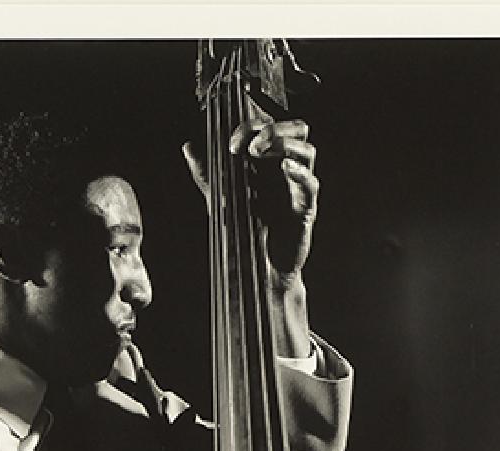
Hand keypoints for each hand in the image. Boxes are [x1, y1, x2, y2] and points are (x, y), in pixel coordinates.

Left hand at [183, 118, 316, 356]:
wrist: (256, 271)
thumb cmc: (243, 234)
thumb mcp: (219, 198)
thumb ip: (206, 172)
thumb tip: (188, 146)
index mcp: (268, 163)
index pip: (268, 129)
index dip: (251, 128)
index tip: (230, 144)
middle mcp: (285, 171)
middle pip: (297, 130)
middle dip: (274, 129)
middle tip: (250, 146)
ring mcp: (297, 189)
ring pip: (307, 151)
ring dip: (285, 144)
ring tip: (259, 153)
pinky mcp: (305, 210)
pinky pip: (311, 184)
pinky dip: (299, 172)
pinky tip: (284, 168)